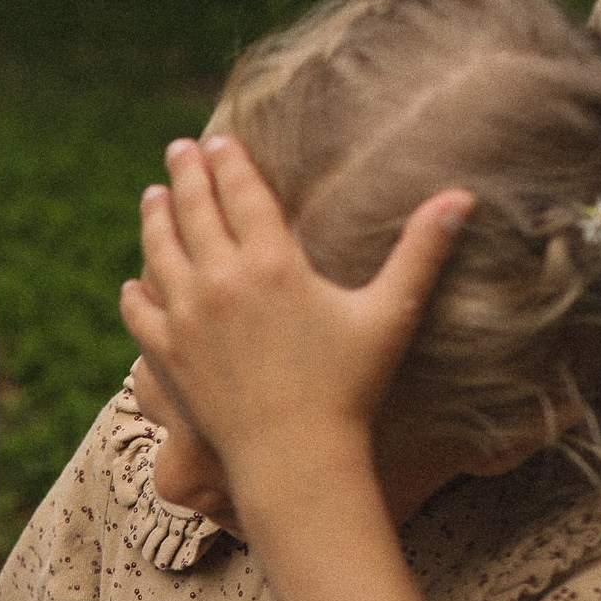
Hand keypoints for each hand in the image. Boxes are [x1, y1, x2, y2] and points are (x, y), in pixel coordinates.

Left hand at [117, 136, 472, 519]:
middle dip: (186, 173)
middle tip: (180, 149)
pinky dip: (136, 292)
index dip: (228, 163)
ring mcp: (186, 319)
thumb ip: (422, 252)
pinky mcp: (167, 356)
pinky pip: (140, 312)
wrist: (294, 458)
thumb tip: (465, 196)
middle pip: (194, 210)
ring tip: (153, 195)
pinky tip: (135, 282)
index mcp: (272, 263)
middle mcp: (221, 282)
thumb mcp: (390, 314)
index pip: (241, 193)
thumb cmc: (348, 389)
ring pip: (159, 252)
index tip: (219, 142)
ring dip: (155, 218)